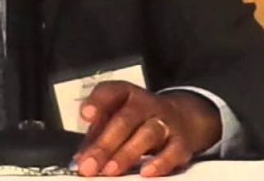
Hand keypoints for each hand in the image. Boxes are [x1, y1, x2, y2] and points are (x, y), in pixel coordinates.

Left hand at [74, 82, 220, 176]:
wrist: (183, 118)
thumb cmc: (138, 120)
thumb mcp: (117, 118)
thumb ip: (98, 137)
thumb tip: (80, 160)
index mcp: (126, 95)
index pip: (111, 91)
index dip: (98, 101)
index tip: (86, 115)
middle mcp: (146, 105)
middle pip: (125, 120)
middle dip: (105, 144)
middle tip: (88, 165)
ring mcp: (166, 121)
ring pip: (147, 134)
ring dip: (127, 153)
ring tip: (110, 170)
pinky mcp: (181, 141)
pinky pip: (173, 150)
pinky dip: (160, 162)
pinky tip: (146, 172)